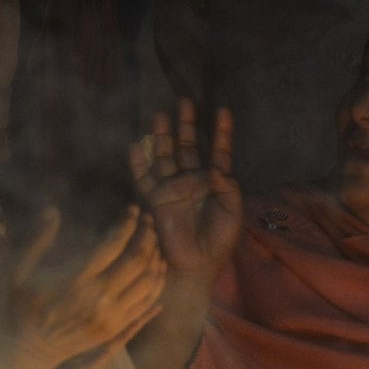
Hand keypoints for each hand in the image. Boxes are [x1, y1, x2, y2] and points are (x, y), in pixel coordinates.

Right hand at [11, 206, 166, 368]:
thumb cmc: (18, 308)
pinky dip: (156, 283)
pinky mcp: (114, 329)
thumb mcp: (16, 271)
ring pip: (147, 281)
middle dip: (147, 235)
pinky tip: (156, 268)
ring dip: (155, 257)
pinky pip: (145, 302)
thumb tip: (53, 210)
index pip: (113, 244)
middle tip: (148, 221)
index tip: (133, 210)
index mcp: (75, 279)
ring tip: (153, 241)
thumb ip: (36, 240)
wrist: (25, 352)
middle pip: (137, 260)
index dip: (128, 223)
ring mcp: (109, 316)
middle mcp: (97, 298)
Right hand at [129, 100, 242, 287]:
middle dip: (186, 125)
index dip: (222, 132)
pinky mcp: (156, 199)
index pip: (219, 152)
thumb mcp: (232, 214)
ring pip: (165, 156)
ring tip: (160, 114)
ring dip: (162, 136)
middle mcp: (191, 181)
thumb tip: (216, 169)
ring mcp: (172, 189)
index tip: (223, 110)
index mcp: (214, 184)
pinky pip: (144, 177)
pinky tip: (136, 144)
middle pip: (187, 147)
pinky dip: (138, 162)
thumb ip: (228, 189)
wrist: (196, 266)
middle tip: (185, 102)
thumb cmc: (218, 242)